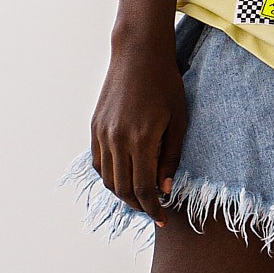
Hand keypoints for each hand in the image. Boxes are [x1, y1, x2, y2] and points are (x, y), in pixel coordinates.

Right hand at [90, 32, 187, 225]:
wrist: (138, 54)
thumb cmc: (166, 84)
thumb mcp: (178, 122)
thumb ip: (170, 158)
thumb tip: (163, 189)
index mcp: (141, 139)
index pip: (144, 189)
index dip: (153, 209)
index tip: (162, 219)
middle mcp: (117, 139)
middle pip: (123, 189)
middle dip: (139, 206)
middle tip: (153, 211)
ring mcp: (102, 134)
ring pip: (108, 179)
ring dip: (123, 194)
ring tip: (140, 197)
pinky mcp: (95, 128)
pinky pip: (99, 163)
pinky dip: (110, 177)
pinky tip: (125, 177)